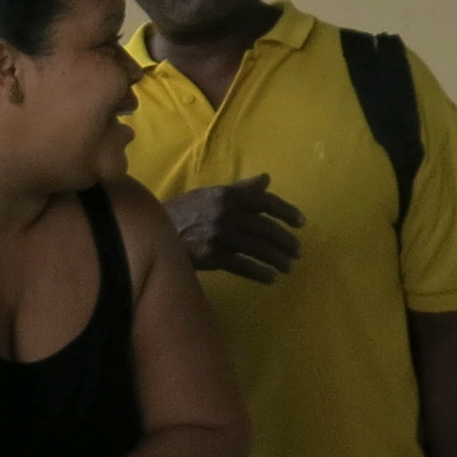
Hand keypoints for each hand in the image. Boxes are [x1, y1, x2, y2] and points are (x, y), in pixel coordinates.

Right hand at [164, 176, 304, 283]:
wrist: (156, 231)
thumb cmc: (187, 211)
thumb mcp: (213, 194)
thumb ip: (241, 189)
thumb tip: (266, 179)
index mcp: (227, 195)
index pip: (265, 201)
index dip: (286, 211)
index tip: (301, 223)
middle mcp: (225, 213)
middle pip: (265, 228)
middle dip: (285, 241)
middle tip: (298, 251)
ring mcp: (219, 236)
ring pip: (257, 248)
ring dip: (276, 259)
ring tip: (288, 266)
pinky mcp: (211, 256)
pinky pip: (242, 266)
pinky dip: (259, 273)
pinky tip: (271, 278)